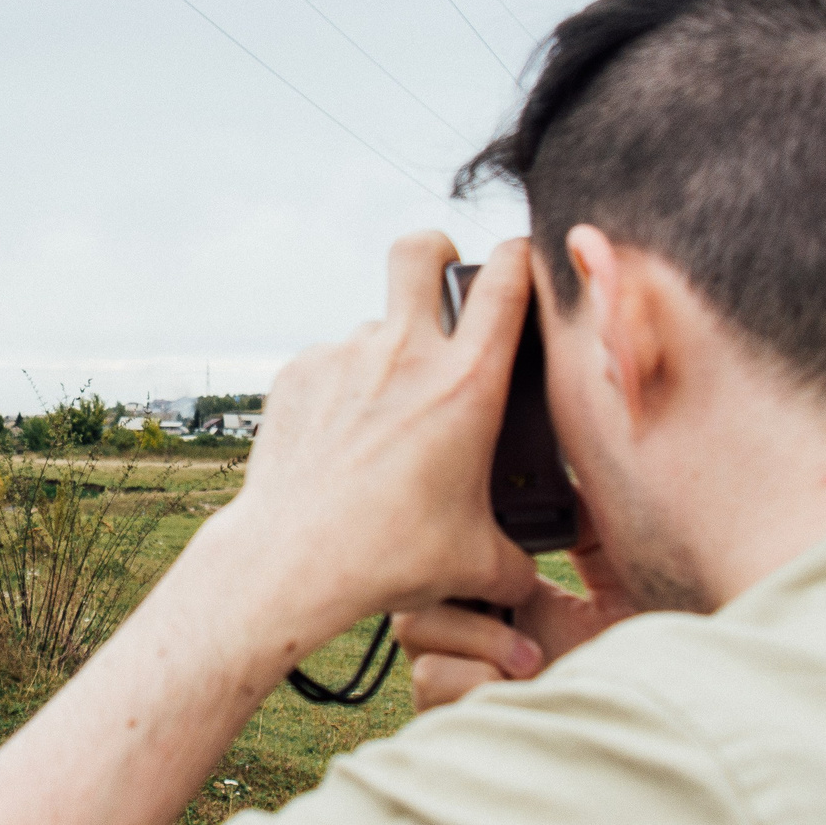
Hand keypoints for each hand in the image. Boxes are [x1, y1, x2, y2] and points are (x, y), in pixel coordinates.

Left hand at [199, 234, 538, 660]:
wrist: (293, 559)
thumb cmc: (388, 555)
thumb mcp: (477, 562)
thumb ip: (518, 560)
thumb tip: (532, 574)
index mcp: (466, 382)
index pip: (507, 281)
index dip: (522, 256)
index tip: (525, 260)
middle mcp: (404, 353)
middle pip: (421, 250)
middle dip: (437, 250)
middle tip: (443, 281)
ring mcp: (345, 356)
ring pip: (376, 325)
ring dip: (388, 353)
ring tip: (383, 422)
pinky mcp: (299, 372)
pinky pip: (332, 361)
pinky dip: (343, 388)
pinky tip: (340, 438)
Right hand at [395, 504, 639, 709]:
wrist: (653, 721)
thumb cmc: (643, 660)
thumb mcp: (617, 575)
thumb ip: (584, 526)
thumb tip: (556, 480)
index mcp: (506, 595)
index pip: (450, 552)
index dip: (459, 538)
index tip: (496, 538)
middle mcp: (473, 632)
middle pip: (415, 579)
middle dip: (462, 584)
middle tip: (521, 599)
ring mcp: (457, 675)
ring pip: (412, 625)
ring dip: (477, 635)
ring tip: (531, 658)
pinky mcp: (451, 715)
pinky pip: (427, 675)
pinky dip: (474, 678)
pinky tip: (518, 691)